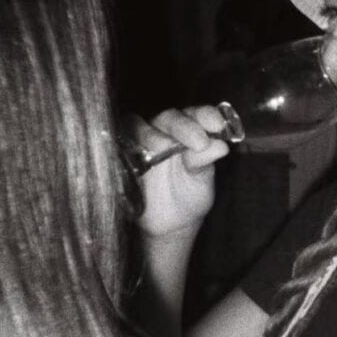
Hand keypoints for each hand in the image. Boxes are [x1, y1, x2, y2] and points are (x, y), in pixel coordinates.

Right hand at [127, 105, 229, 239]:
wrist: (171, 222)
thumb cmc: (190, 194)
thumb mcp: (201, 179)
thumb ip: (204, 161)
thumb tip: (220, 145)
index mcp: (191, 131)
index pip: (197, 114)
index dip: (205, 115)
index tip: (216, 124)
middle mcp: (165, 130)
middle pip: (169, 117)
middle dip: (184, 127)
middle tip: (199, 142)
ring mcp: (141, 141)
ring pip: (138, 125)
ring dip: (150, 133)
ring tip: (163, 146)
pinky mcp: (121, 155)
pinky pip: (116, 144)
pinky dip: (123, 144)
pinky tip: (134, 153)